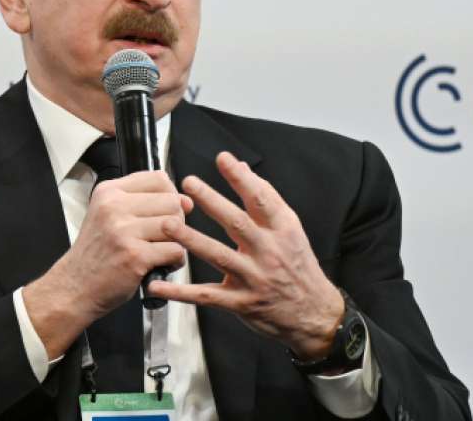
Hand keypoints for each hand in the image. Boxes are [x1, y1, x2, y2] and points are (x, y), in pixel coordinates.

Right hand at [23, 170, 192, 357]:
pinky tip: (162, 265)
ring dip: (177, 241)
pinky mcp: (135, 256)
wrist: (75, 286)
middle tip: (163, 237)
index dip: (170, 195)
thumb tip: (187, 201)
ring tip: (163, 251)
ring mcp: (124, 231)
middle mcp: (115, 207)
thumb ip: (145, 202)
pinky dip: (175, 260)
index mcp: (109, 192)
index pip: (158, 178)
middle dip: (176, 221)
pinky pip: (175, 251)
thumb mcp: (109, 215)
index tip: (164, 211)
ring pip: (176, 225)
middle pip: (172, 201)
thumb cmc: (97, 253)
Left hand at [146, 152, 344, 360]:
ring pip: (219, 256)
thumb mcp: (290, 228)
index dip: (241, 178)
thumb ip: (265, 198)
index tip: (223, 159)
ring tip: (168, 225)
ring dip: (192, 240)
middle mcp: (268, 252)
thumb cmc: (298, 265)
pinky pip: (206, 296)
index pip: (261, 199)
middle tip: (189, 184)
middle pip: (237, 223)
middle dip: (212, 202)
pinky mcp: (240, 302)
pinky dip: (181, 292)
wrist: (314, 313)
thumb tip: (242, 168)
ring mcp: (253, 278)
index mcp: (281, 230)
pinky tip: (159, 284)